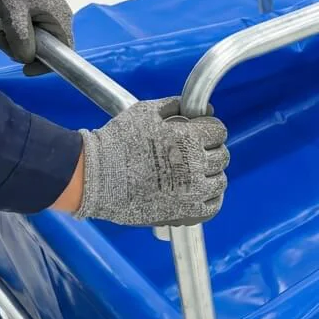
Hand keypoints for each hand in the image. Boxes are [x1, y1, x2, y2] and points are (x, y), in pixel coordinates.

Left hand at [0, 0, 73, 75]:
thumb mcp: (12, 11)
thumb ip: (21, 38)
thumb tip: (27, 59)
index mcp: (59, 18)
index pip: (64, 53)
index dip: (46, 65)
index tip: (25, 69)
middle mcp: (57, 19)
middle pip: (47, 50)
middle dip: (22, 51)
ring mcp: (46, 17)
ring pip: (34, 43)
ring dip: (13, 44)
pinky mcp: (35, 15)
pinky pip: (28, 34)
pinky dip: (13, 35)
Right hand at [74, 99, 229, 226]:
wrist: (96, 177)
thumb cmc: (117, 142)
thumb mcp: (145, 112)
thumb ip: (175, 106)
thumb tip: (198, 107)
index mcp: (190, 138)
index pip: (219, 131)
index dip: (211, 129)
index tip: (203, 131)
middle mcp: (196, 165)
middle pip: (222, 155)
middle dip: (211, 150)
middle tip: (197, 151)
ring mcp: (193, 191)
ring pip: (220, 181)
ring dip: (211, 174)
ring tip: (197, 172)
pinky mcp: (185, 212)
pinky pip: (212, 206)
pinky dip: (210, 198)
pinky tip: (200, 192)